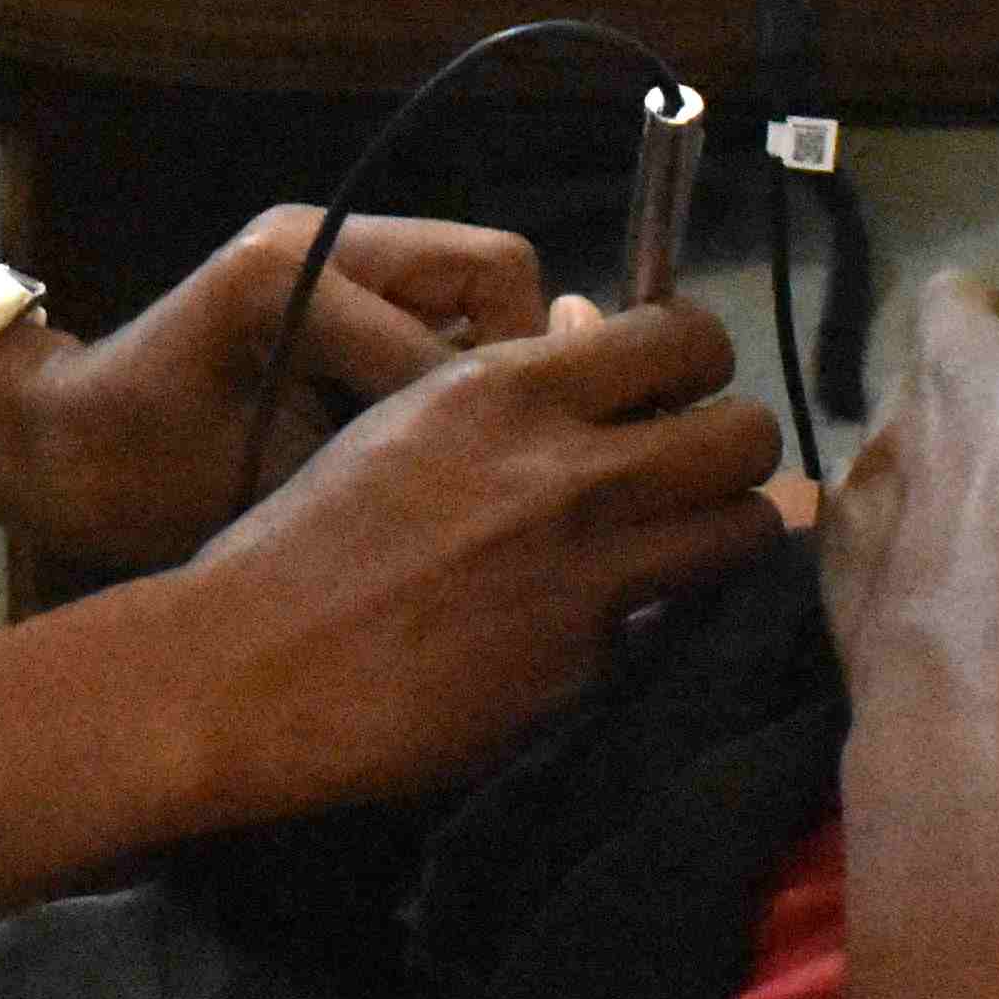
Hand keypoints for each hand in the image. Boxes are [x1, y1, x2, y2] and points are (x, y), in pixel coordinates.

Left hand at [0, 209, 549, 575]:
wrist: (54, 443)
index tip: (496, 488)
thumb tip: (494, 471)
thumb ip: (371, 465)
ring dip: (491, 359)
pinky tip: (432, 425)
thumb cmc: (132, 481)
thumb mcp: (255, 494)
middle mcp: (315, 236)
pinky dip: (459, 356)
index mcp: (282, 279)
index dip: (482, 415)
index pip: (450, 336)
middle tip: (496, 450)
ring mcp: (326, 242)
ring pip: (480, 281)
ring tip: (468, 442)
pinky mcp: (332, 266)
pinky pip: (441, 300)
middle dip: (514, 363)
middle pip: (495, 270)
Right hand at [153, 296, 782, 825]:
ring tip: (675, 549)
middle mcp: (570, 471)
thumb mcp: (410, 416)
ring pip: (745, 533)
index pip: (687, 336)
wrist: (252, 666)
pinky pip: (663, 627)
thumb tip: (594, 329)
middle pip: (746, 435)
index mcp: (515, 389)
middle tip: (695, 475)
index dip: (696, 364)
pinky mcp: (588, 668)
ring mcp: (590, 574)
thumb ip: (515, 380)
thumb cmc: (313, 533)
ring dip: (721, 536)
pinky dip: (640, 626)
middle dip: (734, 451)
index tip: (674, 392)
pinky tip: (581, 631)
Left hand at [822, 190, 998, 737]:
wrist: (983, 718)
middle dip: (987, 329)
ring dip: (941, 414)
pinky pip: (868, 469)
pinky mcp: (838, 508)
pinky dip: (897, 493)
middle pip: (959, 292)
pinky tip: (928, 555)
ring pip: (906, 382)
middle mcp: (964, 362)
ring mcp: (886, 432)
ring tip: (979, 493)